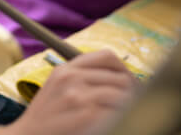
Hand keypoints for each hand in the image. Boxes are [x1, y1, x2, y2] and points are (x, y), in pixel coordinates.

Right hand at [1, 49, 137, 134]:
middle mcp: (71, 77)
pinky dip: (122, 117)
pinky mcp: (86, 113)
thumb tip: (120, 80)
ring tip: (128, 115)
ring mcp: (78, 94)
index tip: (130, 85)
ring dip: (130, 107)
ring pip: (121, 94)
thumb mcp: (57, 90)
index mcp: (65, 69)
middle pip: (119, 77)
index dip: (124, 70)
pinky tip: (117, 123)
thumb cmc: (45, 120)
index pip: (106, 56)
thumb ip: (81, 79)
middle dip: (133, 93)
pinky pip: (117, 111)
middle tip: (136, 106)